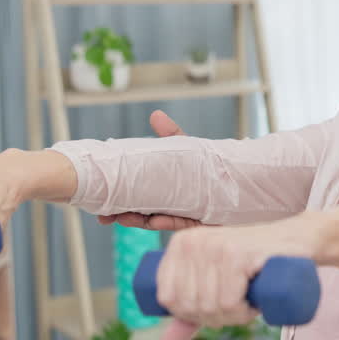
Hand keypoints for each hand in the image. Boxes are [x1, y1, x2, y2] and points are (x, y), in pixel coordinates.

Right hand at [97, 110, 204, 230]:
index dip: (116, 202)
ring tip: (124, 217)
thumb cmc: (208, 166)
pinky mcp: (198, 223)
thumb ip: (171, 134)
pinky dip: (167, 223)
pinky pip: (180, 225)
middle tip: (103, 216)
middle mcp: (168, 205)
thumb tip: (155, 114)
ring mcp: (182, 215)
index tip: (99, 203)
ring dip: (138, 221)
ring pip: (155, 221)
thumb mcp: (187, 149)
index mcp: (161, 189)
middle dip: (121, 215)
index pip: (134, 197)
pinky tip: (154, 221)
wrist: (239, 180)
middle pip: (139, 213)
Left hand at [156, 217, 319, 339]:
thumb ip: (188, 312)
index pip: (167, 298)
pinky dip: (242, 313)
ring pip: (211, 306)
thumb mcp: (215, 283)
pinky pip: (228, 302)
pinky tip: (254, 305)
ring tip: (250, 304)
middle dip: (217, 319)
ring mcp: (215, 245)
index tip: (217, 310)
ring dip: (235, 317)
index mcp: (180, 244)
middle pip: (191, 305)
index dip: (191, 315)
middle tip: (240, 308)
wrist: (294, 241)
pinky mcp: (238, 253)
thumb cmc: (253, 264)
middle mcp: (193, 241)